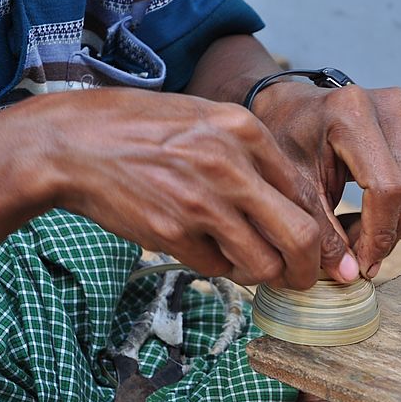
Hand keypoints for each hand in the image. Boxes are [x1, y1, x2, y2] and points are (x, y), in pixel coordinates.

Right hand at [34, 88, 358, 288]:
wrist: (72, 144)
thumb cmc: (141, 129)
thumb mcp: (205, 120)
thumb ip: (252, 156)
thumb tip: (295, 205)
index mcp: (244, 130)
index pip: (308, 194)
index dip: (325, 234)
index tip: (328, 257)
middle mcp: (230, 166)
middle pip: (301, 237)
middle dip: (310, 270)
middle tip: (305, 281)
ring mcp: (201, 202)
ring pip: (263, 265)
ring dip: (263, 275)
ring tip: (249, 265)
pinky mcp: (173, 233)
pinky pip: (217, 269)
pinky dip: (217, 267)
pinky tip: (200, 247)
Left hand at [252, 82, 400, 277]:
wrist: (294, 106)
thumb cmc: (287, 141)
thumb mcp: (293, 187)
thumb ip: (321, 231)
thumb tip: (351, 274)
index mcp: (353, 112)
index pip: (386, 188)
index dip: (377, 235)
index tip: (361, 266)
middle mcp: (392, 106)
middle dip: (383, 237)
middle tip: (354, 257)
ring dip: (390, 225)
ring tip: (351, 229)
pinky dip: (399, 207)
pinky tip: (369, 208)